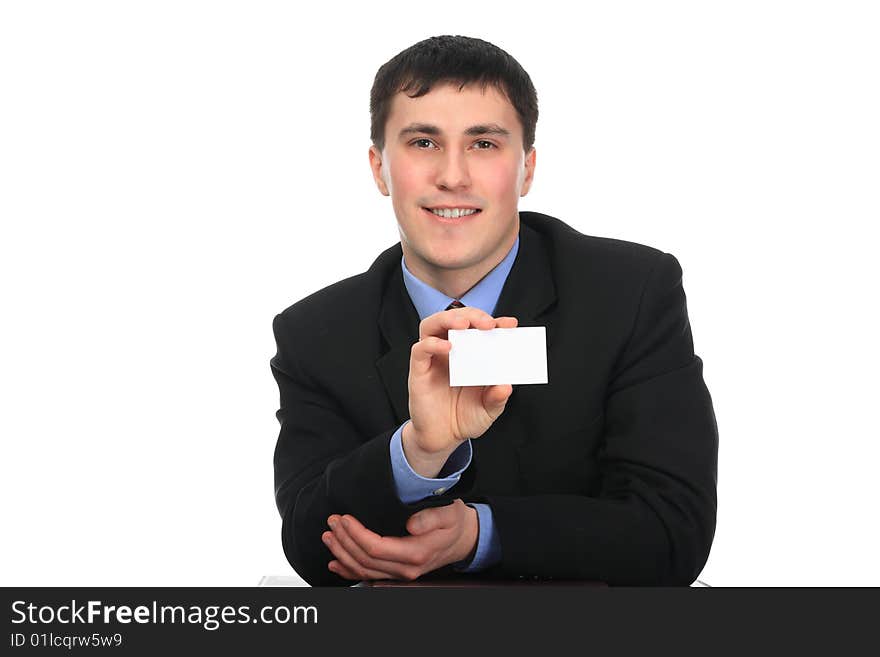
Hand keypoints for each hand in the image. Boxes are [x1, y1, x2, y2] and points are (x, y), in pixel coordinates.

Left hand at [322, 500, 478, 580]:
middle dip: (344, 540)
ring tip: (329, 536)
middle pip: (365, 560)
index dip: (356, 534)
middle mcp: (406, 568)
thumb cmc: (453, 522)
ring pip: (363, 570)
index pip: (376, 548)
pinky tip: (335, 563)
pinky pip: (368, 576)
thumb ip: (430, 518)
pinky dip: (348, 570)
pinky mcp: (396, 572)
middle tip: (332, 521)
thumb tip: (411, 524)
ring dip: (342, 553)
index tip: (345, 518)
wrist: (462, 538)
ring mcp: (400, 573)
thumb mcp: (448, 513)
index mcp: (416, 553)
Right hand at [405, 307, 516, 474]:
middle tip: (488, 323)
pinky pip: (420, 349)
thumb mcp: (488, 410)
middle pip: (455, 319)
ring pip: (432, 325)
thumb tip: (506, 385)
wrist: (441, 438)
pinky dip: (433, 344)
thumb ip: (497, 398)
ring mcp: (433, 358)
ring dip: (448, 319)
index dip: (496, 323)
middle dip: (473, 315)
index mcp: (471, 354)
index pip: (480, 329)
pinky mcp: (418, 370)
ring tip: (464, 324)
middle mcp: (451, 351)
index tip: (511, 324)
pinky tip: (448, 348)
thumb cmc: (465, 418)